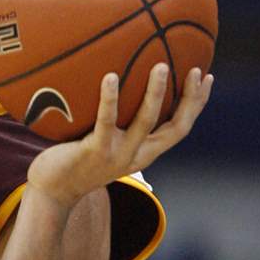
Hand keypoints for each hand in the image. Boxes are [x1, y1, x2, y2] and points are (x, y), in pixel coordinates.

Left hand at [27, 63, 212, 208]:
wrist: (53, 193)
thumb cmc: (75, 162)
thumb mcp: (105, 146)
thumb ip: (117, 127)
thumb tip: (116, 86)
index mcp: (144, 153)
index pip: (179, 128)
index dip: (197, 105)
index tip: (207, 78)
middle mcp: (137, 156)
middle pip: (176, 127)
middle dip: (191, 99)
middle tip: (196, 70)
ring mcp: (117, 155)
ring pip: (146, 121)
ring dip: (157, 93)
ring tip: (161, 66)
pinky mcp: (95, 151)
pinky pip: (106, 121)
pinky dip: (109, 98)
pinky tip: (109, 76)